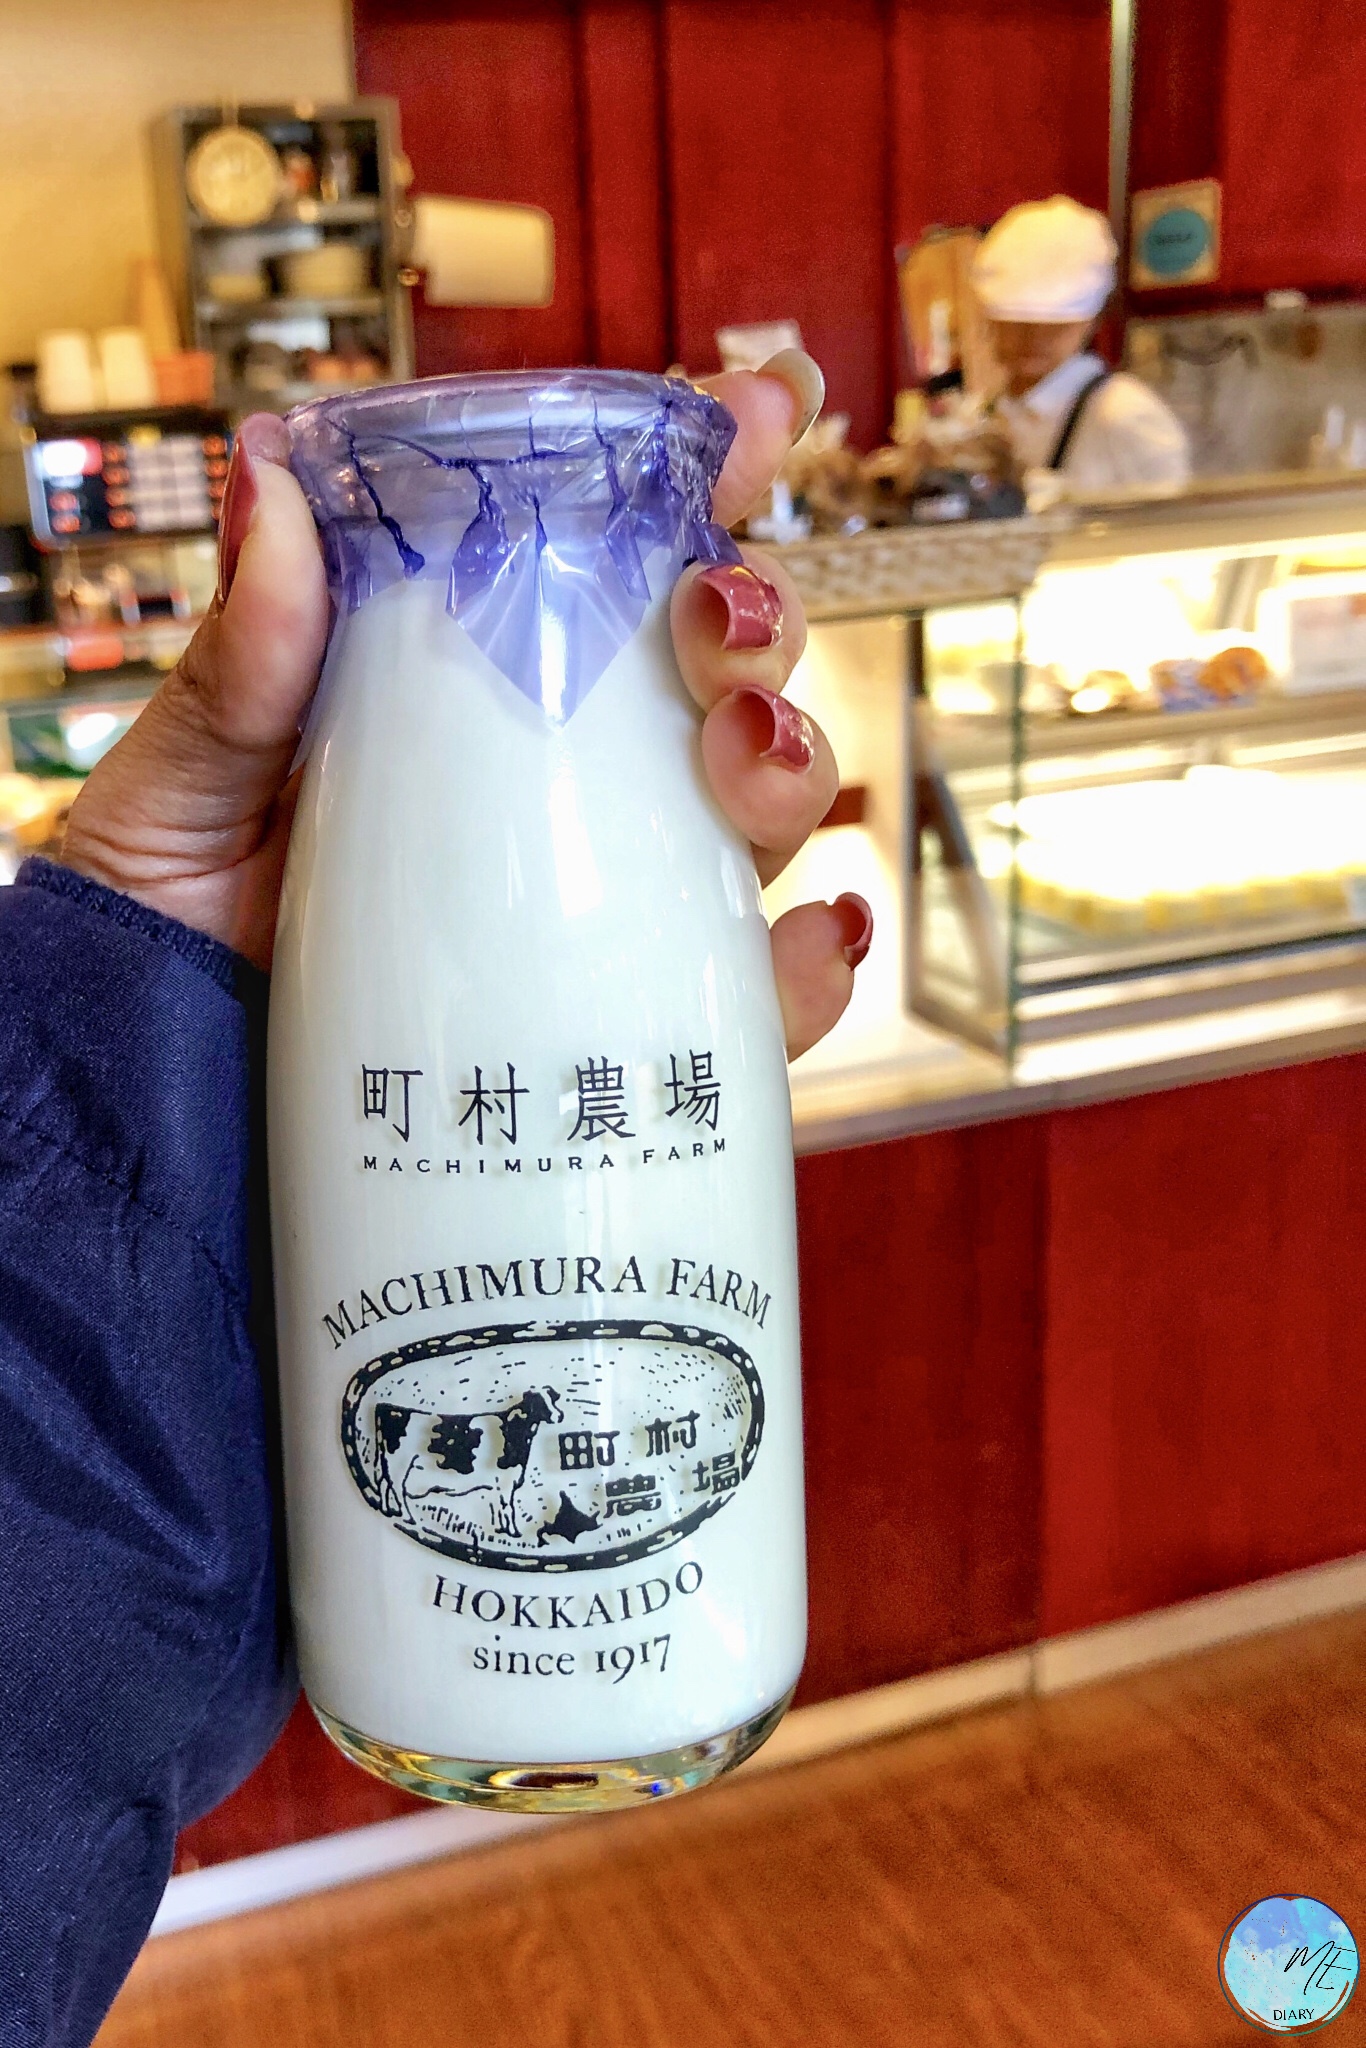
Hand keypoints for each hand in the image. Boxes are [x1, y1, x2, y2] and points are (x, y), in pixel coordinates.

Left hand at [61, 356, 870, 1058]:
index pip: (611, 557)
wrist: (151, 1093)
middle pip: (718, 672)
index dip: (706, 472)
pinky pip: (750, 997)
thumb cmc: (168, 916)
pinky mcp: (622, 1027)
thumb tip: (266, 475)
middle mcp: (561, 781)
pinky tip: (811, 937)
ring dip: (792, 759)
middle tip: (713, 618)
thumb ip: (249, 653)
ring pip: (757, 810)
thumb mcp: (190, 768)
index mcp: (473, 681)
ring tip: (743, 752)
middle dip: (756, 619)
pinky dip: (810, 965)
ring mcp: (603, 903)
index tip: (760, 413)